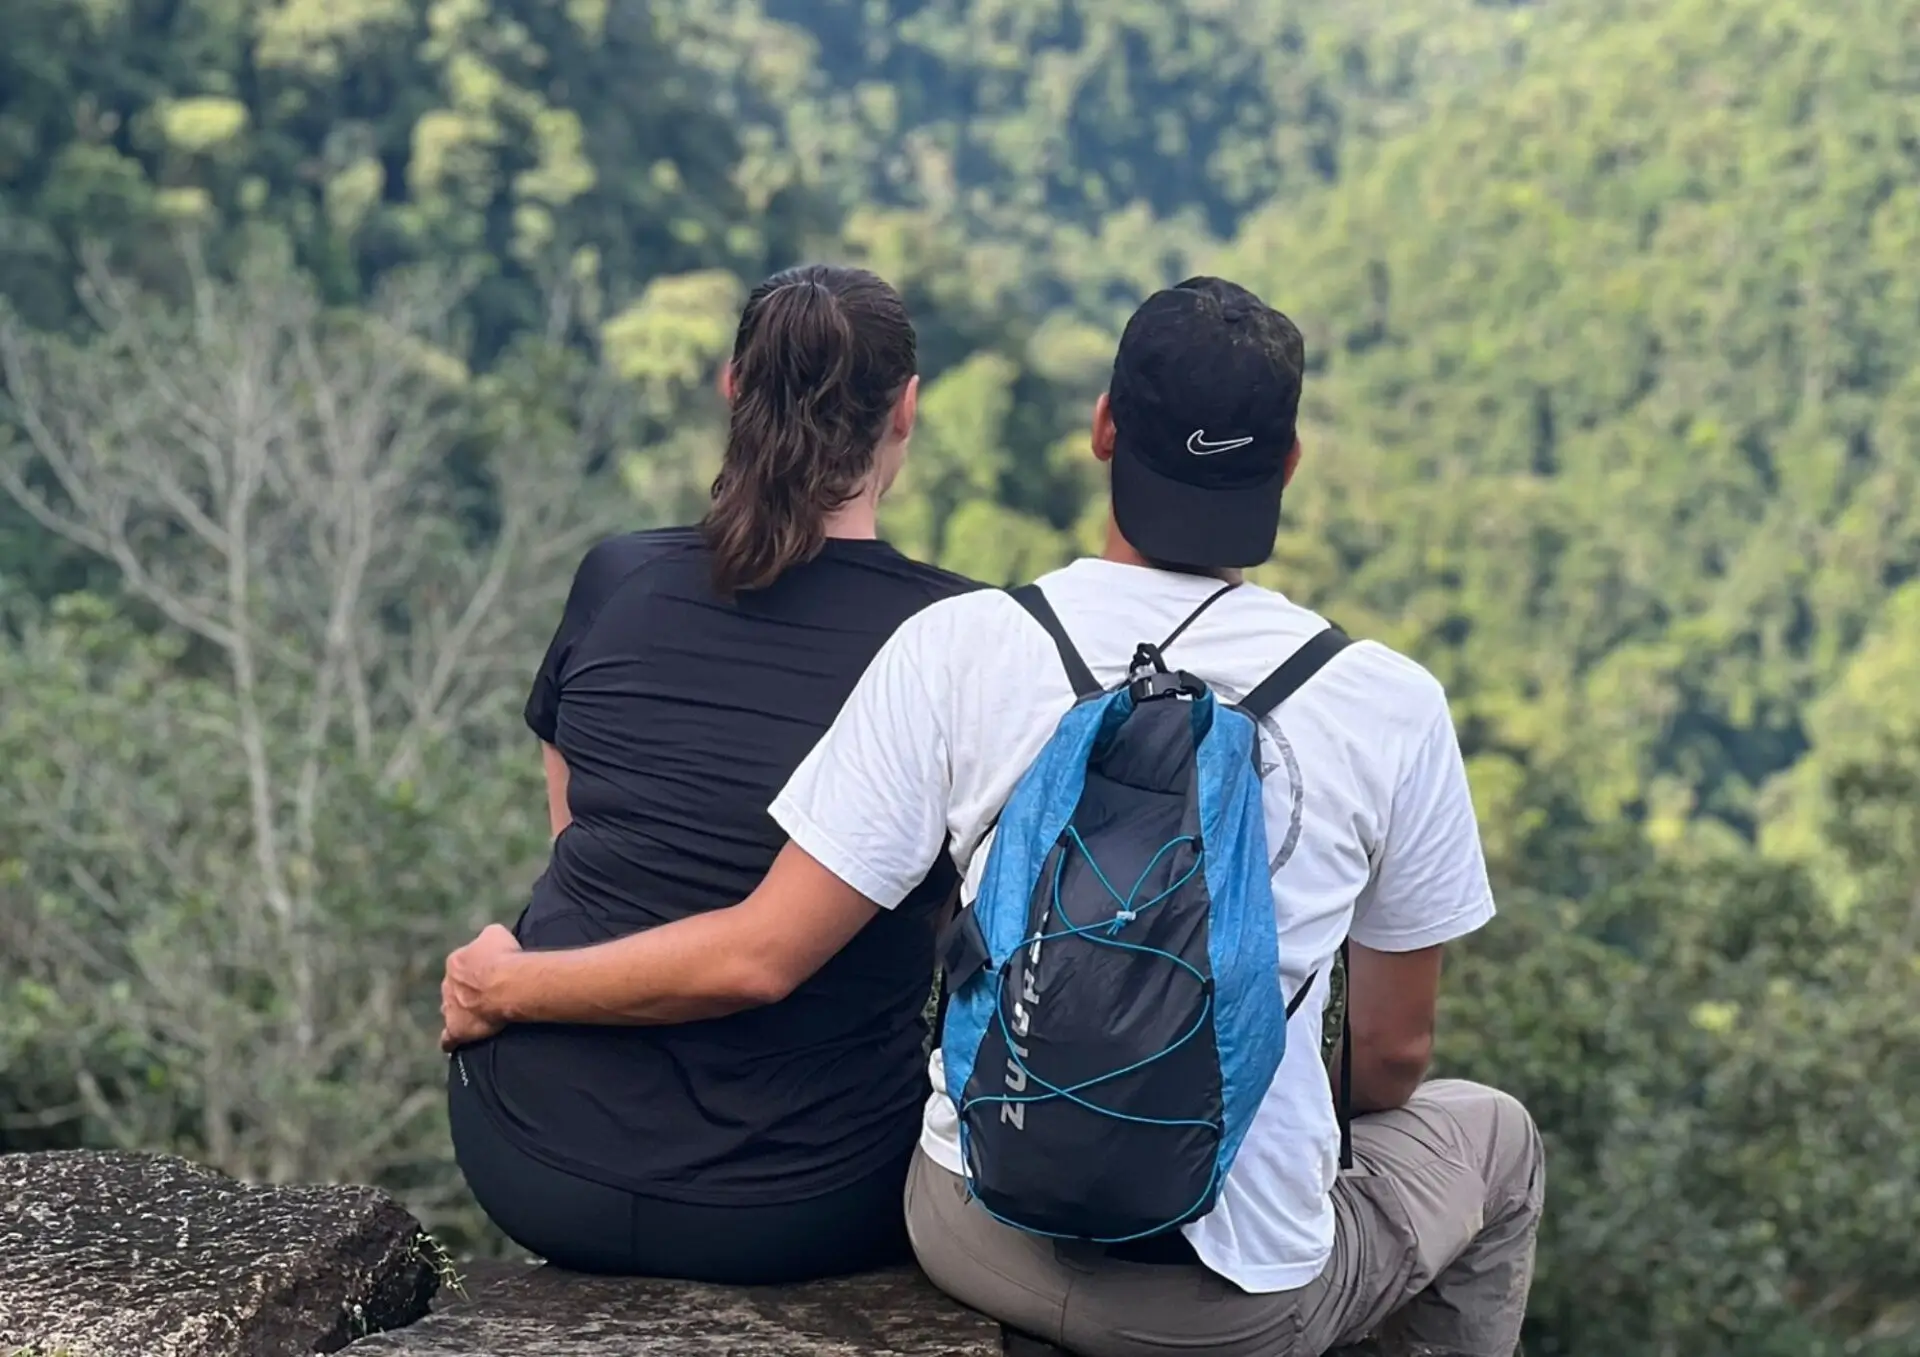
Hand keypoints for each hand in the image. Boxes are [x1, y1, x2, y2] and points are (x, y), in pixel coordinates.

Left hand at [440, 923, 521, 1051]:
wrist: (506, 984)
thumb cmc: (504, 957)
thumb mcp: (496, 933)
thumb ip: (487, 938)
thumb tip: (489, 940)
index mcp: (455, 961)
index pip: (462, 965)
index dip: (477, 969)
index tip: (492, 973)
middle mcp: (448, 984)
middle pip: (454, 988)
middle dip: (466, 990)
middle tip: (488, 993)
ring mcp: (450, 1008)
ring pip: (450, 1010)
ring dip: (459, 1011)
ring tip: (476, 1016)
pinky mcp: (456, 1029)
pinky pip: (448, 1038)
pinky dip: (451, 1040)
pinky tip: (456, 1042)